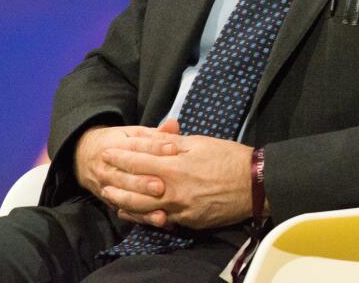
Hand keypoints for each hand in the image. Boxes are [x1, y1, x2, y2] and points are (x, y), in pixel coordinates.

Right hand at [73, 122, 178, 227]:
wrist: (84, 156)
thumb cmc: (118, 142)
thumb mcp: (133, 133)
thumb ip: (155, 133)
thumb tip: (173, 124)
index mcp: (116, 145)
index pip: (136, 145)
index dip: (155, 147)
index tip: (173, 149)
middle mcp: (109, 167)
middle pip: (127, 175)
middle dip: (143, 182)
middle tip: (161, 185)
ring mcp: (107, 186)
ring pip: (124, 196)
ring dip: (142, 203)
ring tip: (161, 209)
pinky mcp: (111, 201)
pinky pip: (126, 211)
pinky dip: (142, 218)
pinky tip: (159, 220)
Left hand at [99, 119, 256, 229]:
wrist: (256, 185)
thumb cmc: (229, 158)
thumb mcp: (200, 143)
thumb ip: (171, 142)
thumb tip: (148, 136)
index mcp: (175, 166)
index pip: (138, 160)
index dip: (121, 156)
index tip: (108, 151)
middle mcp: (173, 190)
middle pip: (134, 188)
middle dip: (116, 180)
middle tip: (102, 174)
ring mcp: (180, 209)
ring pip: (142, 208)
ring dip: (123, 202)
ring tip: (111, 196)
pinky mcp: (188, 222)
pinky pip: (159, 220)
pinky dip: (143, 216)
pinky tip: (134, 213)